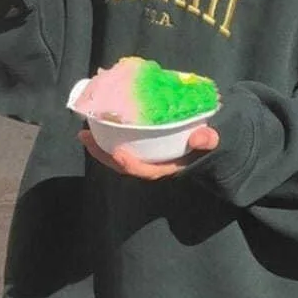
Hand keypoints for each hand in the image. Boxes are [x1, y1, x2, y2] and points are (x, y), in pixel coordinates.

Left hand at [78, 125, 219, 179]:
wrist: (210, 143)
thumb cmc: (208, 143)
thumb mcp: (212, 142)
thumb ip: (208, 141)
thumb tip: (204, 135)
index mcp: (168, 167)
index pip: (147, 171)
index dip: (132, 165)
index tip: (118, 154)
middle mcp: (153, 164)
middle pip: (125, 166)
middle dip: (104, 155)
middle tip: (85, 136)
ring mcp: (145, 156)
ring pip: (119, 157)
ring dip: (101, 146)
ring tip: (84, 133)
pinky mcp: (141, 147)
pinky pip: (122, 145)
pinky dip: (108, 138)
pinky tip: (97, 126)